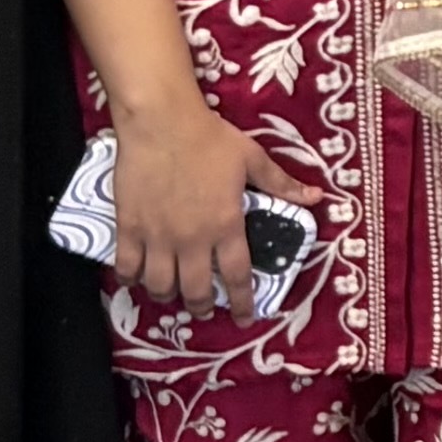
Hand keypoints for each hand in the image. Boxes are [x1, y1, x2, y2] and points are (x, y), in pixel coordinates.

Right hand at [104, 95, 324, 316]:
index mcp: (226, 225)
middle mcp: (191, 239)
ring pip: (159, 285)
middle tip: (205, 309)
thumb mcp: (253, 159)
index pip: (236, 276)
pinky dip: (130, 279)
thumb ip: (281, 184)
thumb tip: (316, 198)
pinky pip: (125, 267)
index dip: (243, 302)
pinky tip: (136, 280)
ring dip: (167, 296)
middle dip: (202, 307)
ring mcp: (157, 236)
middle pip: (195, 290)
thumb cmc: (210, 139)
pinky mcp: (128, 227)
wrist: (161, 122)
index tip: (247, 319)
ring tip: (172, 295)